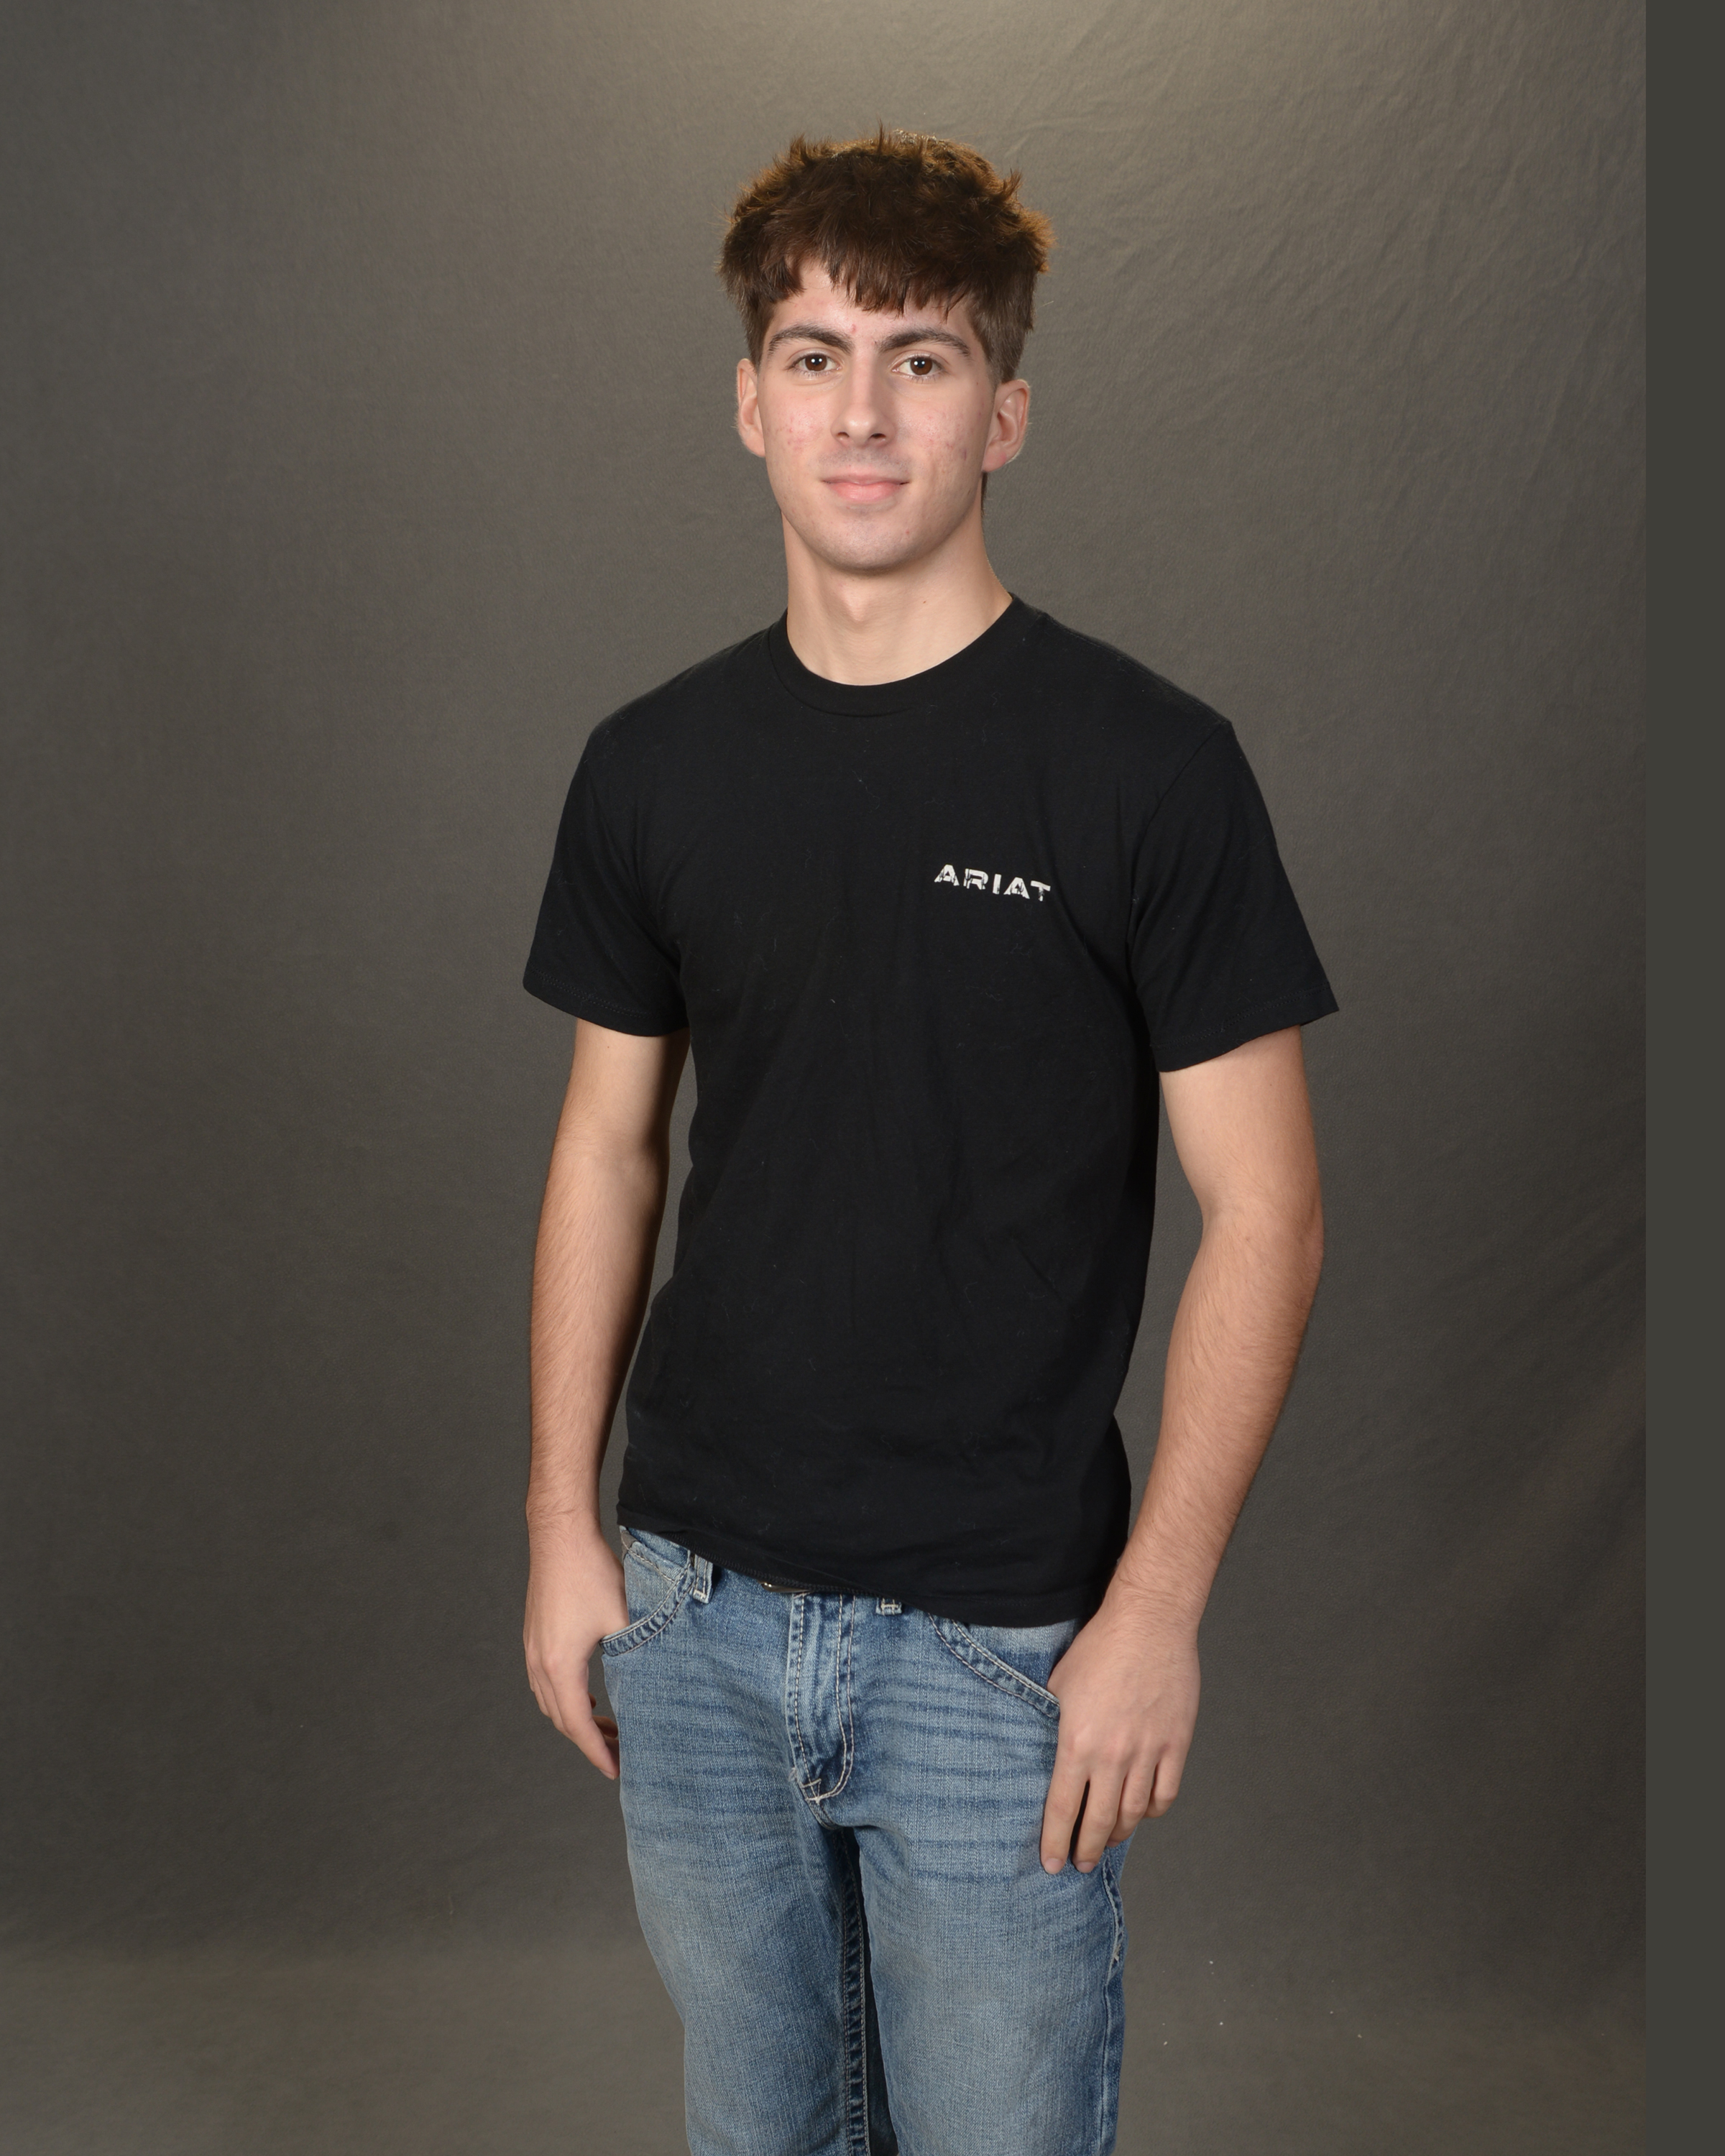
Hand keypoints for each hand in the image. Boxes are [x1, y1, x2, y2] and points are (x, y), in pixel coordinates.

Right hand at [523, 1520, 629, 1777]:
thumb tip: (655, 1682)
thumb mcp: (622, 1618)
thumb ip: (635, 1654)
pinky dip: (566, 1700)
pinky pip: (546, 1683)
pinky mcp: (535, 1636)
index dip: (598, 1753)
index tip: (617, 1772)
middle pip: (562, 1720)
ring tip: (608, 1730)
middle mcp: (539, 1664)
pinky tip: (588, 1697)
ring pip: (552, 1703)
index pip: (578, 1726)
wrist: (560, 1536)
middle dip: (591, 1742)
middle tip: (621, 1755)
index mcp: (560, 1667)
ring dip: (577, 1721)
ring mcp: (533, 1650)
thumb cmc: (591, 1573)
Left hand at [1039, 1589, 1200, 1873]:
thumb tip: (1045, 1755)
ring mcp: (1148, 1753)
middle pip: (1098, 1821)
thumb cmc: (1099, 1648)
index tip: (1050, 1865)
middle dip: (1086, 1850)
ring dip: (1117, 1835)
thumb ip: (1052, 1726)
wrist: (1149, 1624)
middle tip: (1079, 1864)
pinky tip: (1140, 1813)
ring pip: (1133, 1814)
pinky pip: (1164, 1794)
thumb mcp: (1057, 1686)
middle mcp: (1112, 1756)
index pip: (1063, 1809)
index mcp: (1076, 1743)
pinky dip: (1152, 1811)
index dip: (1055, 1842)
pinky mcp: (1175, 1745)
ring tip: (1106, 1843)